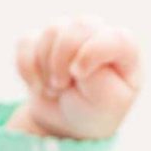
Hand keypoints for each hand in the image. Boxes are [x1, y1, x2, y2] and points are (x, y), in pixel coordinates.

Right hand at [8, 15, 140, 139]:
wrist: (66, 125)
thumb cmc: (94, 113)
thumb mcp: (107, 103)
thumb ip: (99, 77)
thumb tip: (76, 56)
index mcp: (124, 50)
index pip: (115, 37)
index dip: (91, 53)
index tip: (78, 75)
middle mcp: (99, 35)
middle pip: (80, 26)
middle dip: (64, 60)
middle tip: (62, 86)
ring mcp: (71, 35)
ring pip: (52, 30)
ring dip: (46, 66)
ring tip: (54, 90)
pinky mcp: (43, 41)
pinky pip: (26, 42)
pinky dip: (27, 68)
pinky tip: (37, 85)